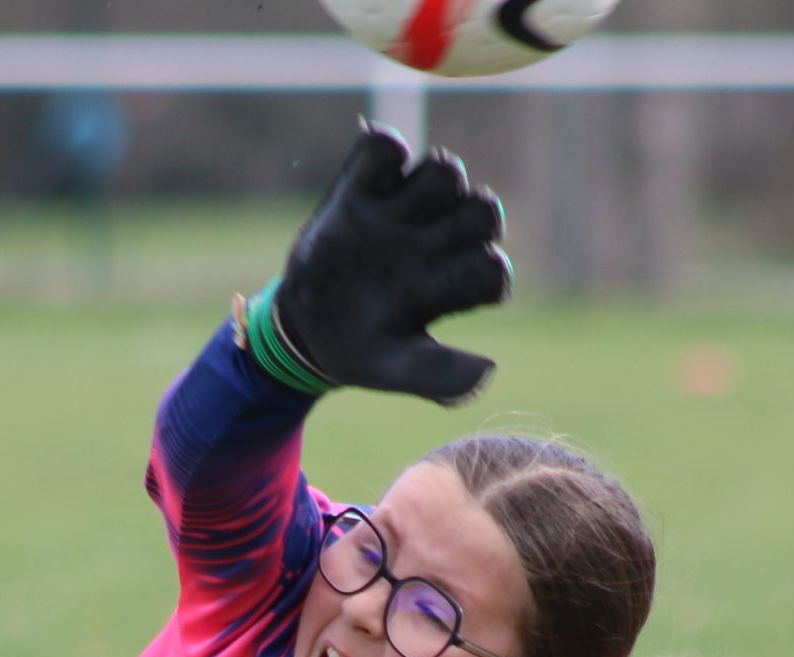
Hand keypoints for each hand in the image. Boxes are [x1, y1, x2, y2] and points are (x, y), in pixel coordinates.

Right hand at [257, 125, 511, 405]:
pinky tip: (361, 192)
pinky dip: (381, 154)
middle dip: (464, 221)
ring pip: (445, 171)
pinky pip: (384, 146)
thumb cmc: (356, 350)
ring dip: (429, 186)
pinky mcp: (360, 189)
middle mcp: (433, 242)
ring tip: (388, 218)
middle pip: (481, 209)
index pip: (491, 267)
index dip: (482, 272)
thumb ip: (437, 374)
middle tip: (419, 246)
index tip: (437, 291)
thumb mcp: (391, 367)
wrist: (302, 330)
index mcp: (449, 283)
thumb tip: (489, 371)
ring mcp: (398, 213)